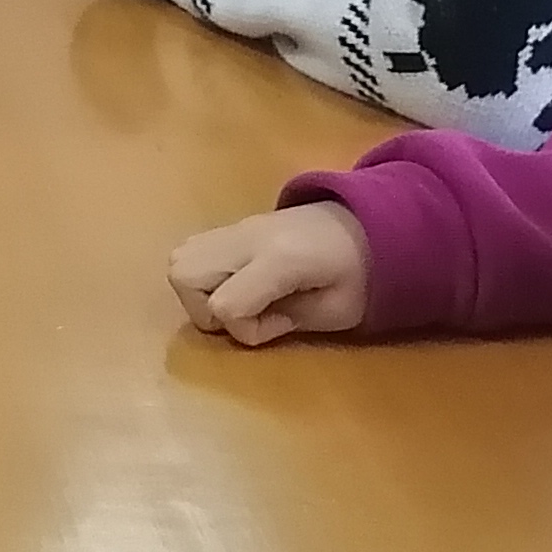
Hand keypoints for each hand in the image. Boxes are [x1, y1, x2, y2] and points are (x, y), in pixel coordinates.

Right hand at [168, 205, 373, 347]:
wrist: (370, 220)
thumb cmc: (362, 272)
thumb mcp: (337, 310)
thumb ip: (287, 322)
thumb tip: (248, 323)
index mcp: (279, 259)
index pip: (225, 305)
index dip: (246, 331)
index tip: (282, 324)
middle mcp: (246, 238)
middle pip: (184, 274)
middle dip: (204, 310)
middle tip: (247, 314)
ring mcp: (236, 227)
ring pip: (180, 260)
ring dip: (200, 291)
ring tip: (240, 297)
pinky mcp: (233, 226)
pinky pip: (194, 250)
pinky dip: (205, 274)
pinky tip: (240, 281)